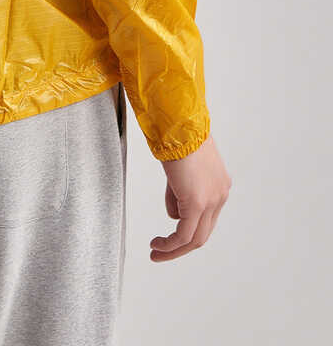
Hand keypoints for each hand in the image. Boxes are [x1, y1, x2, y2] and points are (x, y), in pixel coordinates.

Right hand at [150, 133, 231, 261]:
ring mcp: (211, 201)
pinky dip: (170, 244)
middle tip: (161, 251)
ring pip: (194, 238)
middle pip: (203, 233)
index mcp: (219, 185)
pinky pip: (184, 234)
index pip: (205, 217)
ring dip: (174, 249)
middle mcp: (220, 195)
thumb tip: (174, 214)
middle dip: (181, 247)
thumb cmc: (176, 135)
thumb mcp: (181, 168)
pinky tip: (158, 244)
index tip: (170, 236)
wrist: (178, 124)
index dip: (187, 229)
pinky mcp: (197, 203)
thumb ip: (180, 192)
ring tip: (156, 250)